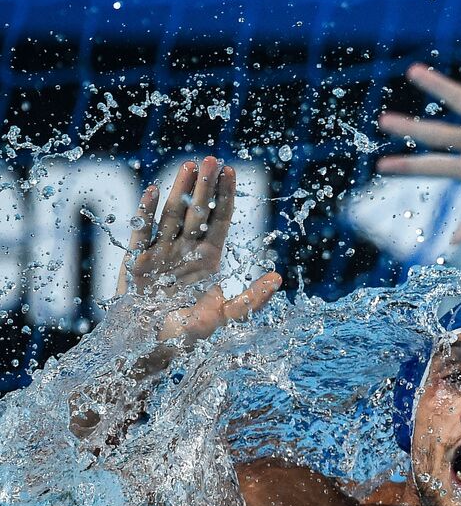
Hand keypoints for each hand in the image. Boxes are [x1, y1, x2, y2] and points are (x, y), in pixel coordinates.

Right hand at [119, 156, 280, 345]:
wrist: (152, 347)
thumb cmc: (190, 334)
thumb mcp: (226, 317)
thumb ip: (251, 299)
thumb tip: (278, 279)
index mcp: (209, 260)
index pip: (219, 221)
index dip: (224, 196)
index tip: (230, 171)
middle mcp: (185, 252)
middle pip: (197, 212)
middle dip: (205, 186)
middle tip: (211, 158)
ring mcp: (161, 254)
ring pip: (172, 215)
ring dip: (179, 191)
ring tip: (188, 165)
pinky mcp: (137, 262)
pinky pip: (142, 232)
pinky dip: (146, 213)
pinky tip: (153, 191)